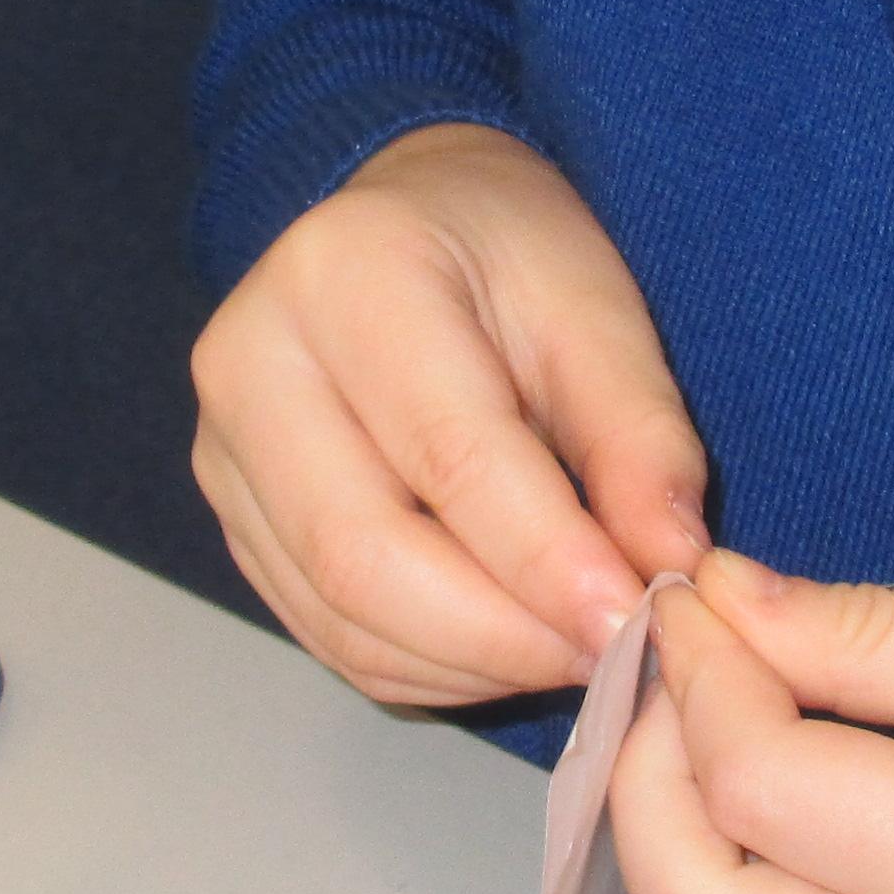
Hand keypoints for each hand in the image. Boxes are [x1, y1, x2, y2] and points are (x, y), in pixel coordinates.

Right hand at [187, 121, 712, 702]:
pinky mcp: (233, 518)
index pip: (448, 453)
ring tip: (570, 651)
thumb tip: (669, 570)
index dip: (545, 559)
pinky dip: (426, 666)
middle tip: (610, 658)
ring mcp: (223, 449)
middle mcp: (253, 362)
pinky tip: (504, 646)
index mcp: (349, 274)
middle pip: (363, 554)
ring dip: (470, 664)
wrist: (410, 227)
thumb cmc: (510, 258)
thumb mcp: (598, 313)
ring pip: (340, 613)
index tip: (634, 621)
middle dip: (502, 636)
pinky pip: (326, 633)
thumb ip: (639, 441)